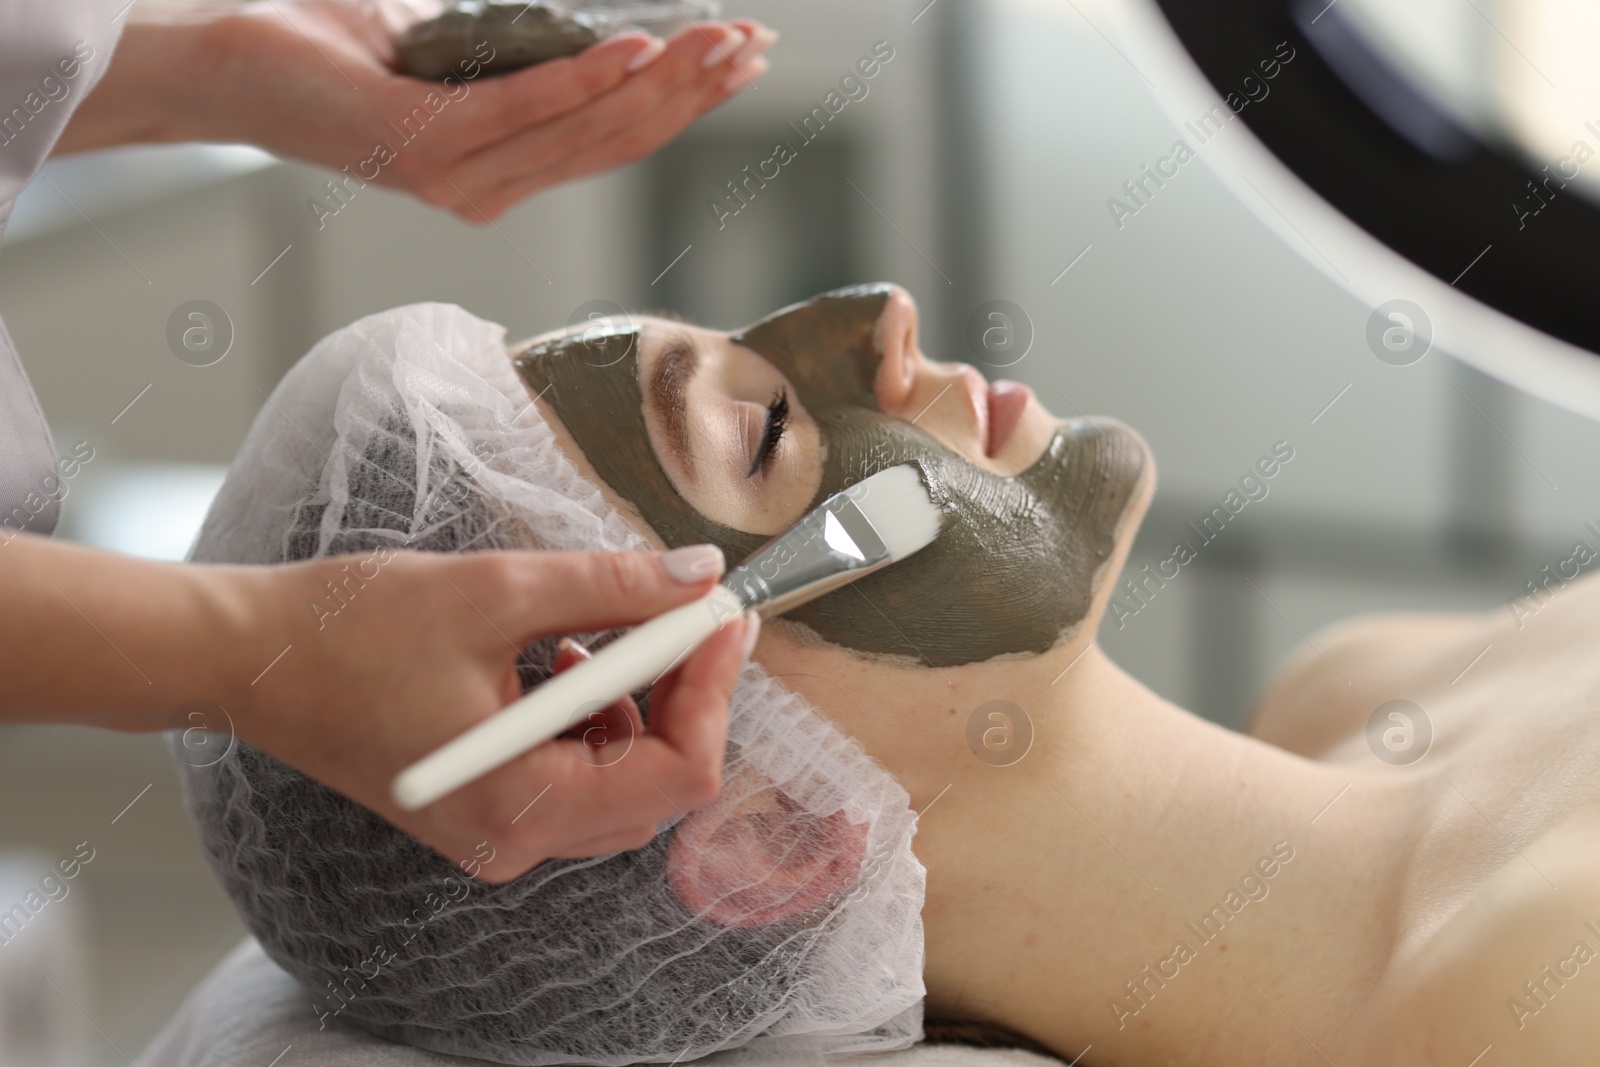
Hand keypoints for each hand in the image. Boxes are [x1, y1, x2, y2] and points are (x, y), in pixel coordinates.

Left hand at [58, 2, 775, 221]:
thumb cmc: (330, 46)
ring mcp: (459, 177)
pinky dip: (582, 80)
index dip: (686, 98)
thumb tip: (592, 27)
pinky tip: (633, 45)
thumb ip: (520, 50)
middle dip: (693, 92)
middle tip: (752, 45)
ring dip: (657, 81)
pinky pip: (521, 114)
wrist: (225, 55)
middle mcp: (490, 187)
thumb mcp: (450, 41)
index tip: (745, 55)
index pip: (616, 137)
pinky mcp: (424, 149)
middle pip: (617, 143)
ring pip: (584, 134)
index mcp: (503, 168)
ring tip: (713, 38)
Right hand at [233, 545, 754, 881]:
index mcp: (518, 803)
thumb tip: (700, 575)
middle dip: (682, 695)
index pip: (677, 775)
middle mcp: (514, 840)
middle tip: (683, 614)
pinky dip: (592, 721)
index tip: (726, 617)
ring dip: (637, 706)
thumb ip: (611, 588)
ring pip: (622, 783)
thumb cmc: (350, 630)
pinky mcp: (483, 811)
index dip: (714, 691)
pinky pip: (576, 779)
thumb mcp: (496, 591)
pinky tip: (557, 662)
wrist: (251, 661)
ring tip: (597, 634)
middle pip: (658, 785)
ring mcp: (497, 834)